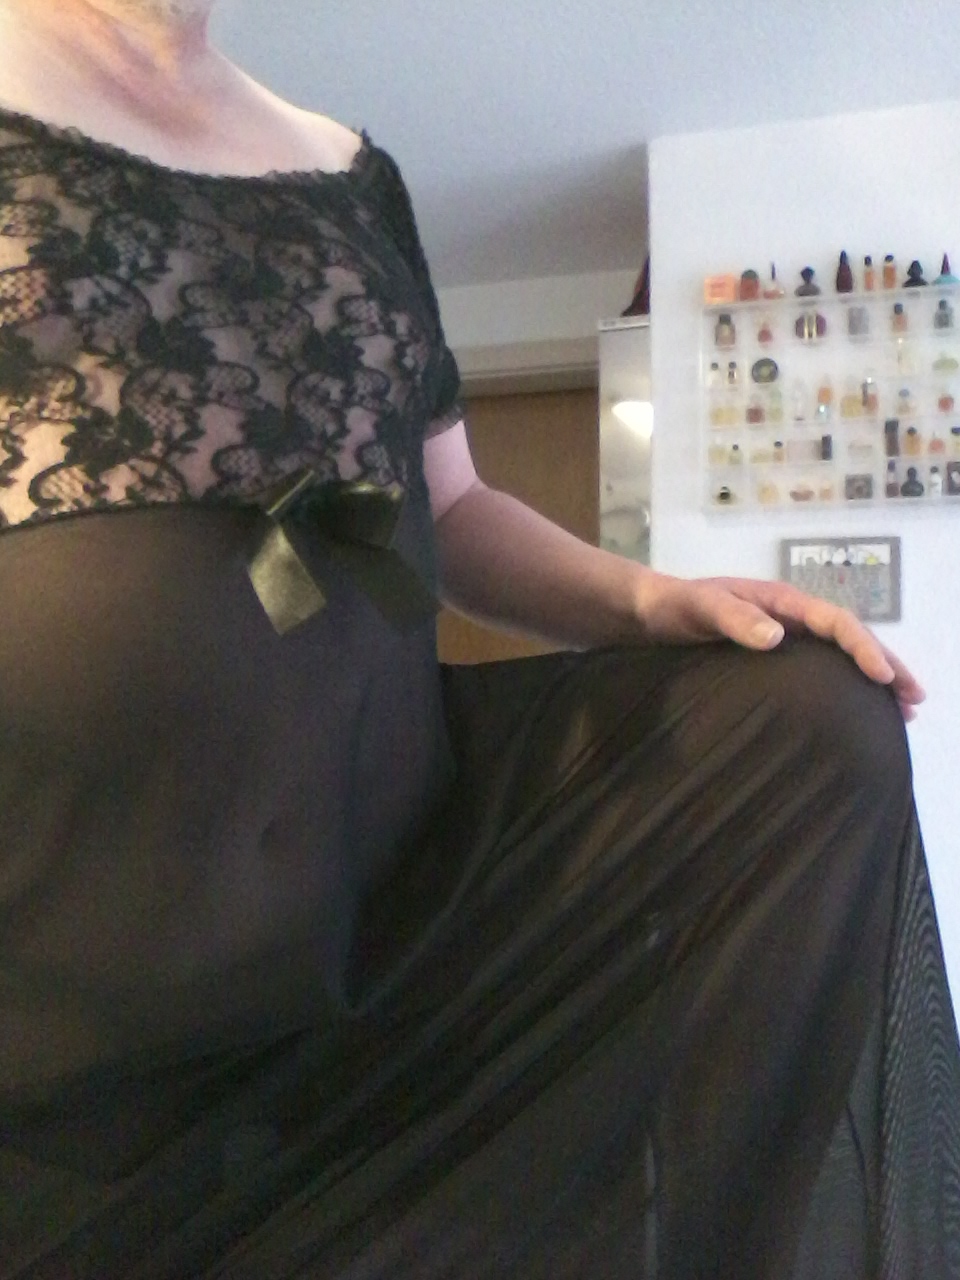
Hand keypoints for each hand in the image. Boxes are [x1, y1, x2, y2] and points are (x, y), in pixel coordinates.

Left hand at [635, 573, 924, 720]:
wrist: (650, 612)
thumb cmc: (674, 606)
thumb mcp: (699, 608)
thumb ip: (732, 618)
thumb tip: (776, 636)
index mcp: (781, 602)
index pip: (835, 621)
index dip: (862, 647)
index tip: (882, 676)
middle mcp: (789, 617)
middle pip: (849, 639)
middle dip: (885, 664)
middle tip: (915, 698)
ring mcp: (784, 636)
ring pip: (839, 655)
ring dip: (872, 677)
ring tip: (904, 709)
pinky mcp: (773, 657)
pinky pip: (818, 669)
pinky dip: (844, 686)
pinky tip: (856, 710)